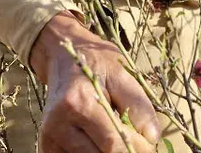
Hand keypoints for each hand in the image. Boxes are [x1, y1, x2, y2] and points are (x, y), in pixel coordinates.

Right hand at [29, 12, 161, 151]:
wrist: (62, 58)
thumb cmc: (96, 63)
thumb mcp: (121, 75)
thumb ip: (138, 105)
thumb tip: (153, 138)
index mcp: (78, 102)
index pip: (111, 141)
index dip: (135, 148)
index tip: (150, 146)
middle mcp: (58, 123)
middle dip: (123, 152)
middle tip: (138, 144)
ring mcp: (49, 136)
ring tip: (120, 139)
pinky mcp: (47, 145)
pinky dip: (93, 152)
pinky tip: (101, 141)